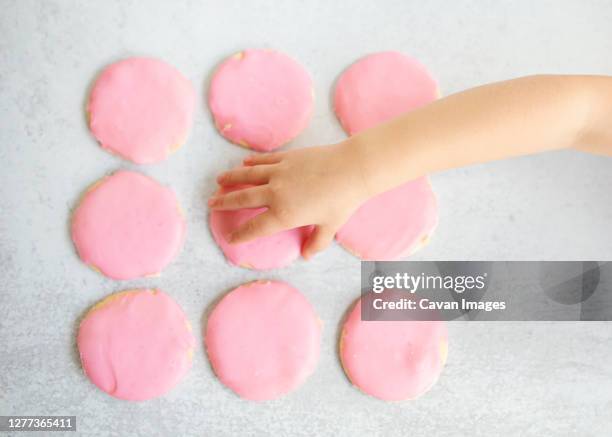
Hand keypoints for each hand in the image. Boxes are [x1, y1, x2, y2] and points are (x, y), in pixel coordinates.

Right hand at [208, 141, 368, 258]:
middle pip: (243, 199)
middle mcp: (276, 193)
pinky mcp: (286, 158)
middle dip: (224, 202)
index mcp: (284, 215)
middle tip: (211, 204)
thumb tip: (306, 255)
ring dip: (231, 179)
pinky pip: (263, 161)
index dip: (240, 234)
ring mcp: (279, 173)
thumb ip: (316, 242)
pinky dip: (251, 163)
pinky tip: (243, 164)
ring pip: (247, 176)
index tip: (230, 237)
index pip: (255, 228)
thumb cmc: (342, 201)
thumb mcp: (330, 227)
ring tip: (218, 181)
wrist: (351, 169)